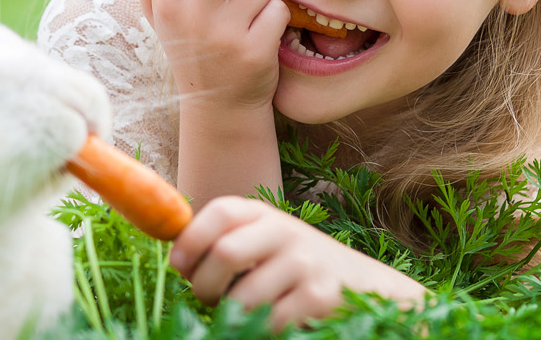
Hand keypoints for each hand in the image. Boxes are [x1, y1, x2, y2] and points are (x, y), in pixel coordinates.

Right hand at [142, 0, 289, 110]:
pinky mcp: (255, 52)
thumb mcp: (164, 19)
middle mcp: (193, 18)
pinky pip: (278, 9)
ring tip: (251, 9)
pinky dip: (276, 16)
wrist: (219, 108)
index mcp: (167, 3)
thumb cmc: (192, 51)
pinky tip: (263, 30)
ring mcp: (225, 37)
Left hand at [170, 196, 429, 329]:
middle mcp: (286, 231)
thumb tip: (177, 258)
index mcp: (264, 215)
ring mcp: (305, 263)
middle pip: (225, 253)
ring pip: (243, 298)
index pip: (220, 212)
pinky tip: (270, 322)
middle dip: (204, 286)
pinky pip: (268, 321)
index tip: (180, 267)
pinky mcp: (318, 297)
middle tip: (208, 299)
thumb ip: (227, 242)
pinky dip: (259, 329)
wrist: (363, 284)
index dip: (191, 240)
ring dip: (231, 315)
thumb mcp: (264, 242)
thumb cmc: (296, 266)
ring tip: (241, 314)